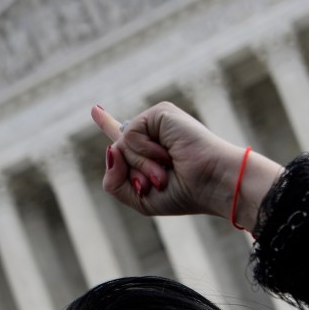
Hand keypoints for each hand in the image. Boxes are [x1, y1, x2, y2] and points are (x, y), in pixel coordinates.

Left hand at [92, 102, 282, 227]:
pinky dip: (144, 151)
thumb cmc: (185, 194)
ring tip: (167, 171)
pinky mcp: (160, 113)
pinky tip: (167, 154)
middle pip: (116, 154)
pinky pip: (130, 134)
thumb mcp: (140, 200)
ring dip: (141, 167)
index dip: (108, 124)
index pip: (124, 138)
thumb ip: (113, 182)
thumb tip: (110, 149)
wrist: (212, 183)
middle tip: (163, 181)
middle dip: (134, 176)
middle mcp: (153, 135)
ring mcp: (156, 123)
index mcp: (150, 153)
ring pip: (121, 145)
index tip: (96, 109)